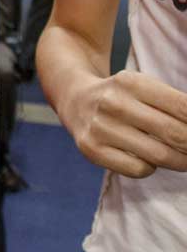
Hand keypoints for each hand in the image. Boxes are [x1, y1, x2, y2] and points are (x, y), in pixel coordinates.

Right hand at [61, 70, 186, 177]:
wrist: (74, 99)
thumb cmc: (122, 96)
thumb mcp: (145, 87)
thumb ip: (176, 105)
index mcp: (131, 82)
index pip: (184, 108)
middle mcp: (113, 103)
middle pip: (176, 134)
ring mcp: (100, 127)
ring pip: (161, 156)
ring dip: (181, 161)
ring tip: (182, 157)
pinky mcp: (91, 149)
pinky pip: (139, 169)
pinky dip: (150, 167)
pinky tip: (145, 157)